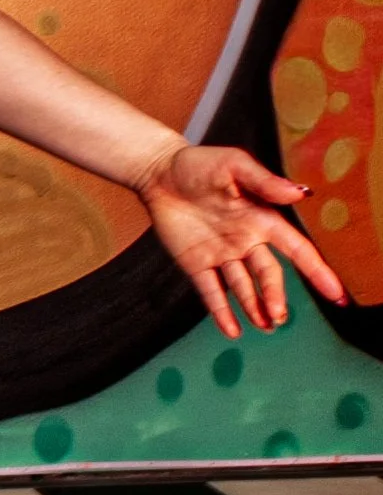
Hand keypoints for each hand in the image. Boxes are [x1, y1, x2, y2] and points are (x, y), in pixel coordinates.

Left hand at [137, 144, 347, 335]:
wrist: (158, 171)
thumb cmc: (200, 164)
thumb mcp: (234, 166)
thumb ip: (264, 182)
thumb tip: (301, 193)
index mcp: (262, 220)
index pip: (296, 249)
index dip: (317, 271)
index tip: (336, 295)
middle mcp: (245, 242)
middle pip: (267, 275)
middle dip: (275, 296)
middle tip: (278, 316)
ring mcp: (221, 255)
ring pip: (243, 287)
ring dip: (254, 307)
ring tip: (264, 325)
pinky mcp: (196, 264)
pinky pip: (211, 292)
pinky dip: (221, 312)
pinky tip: (232, 330)